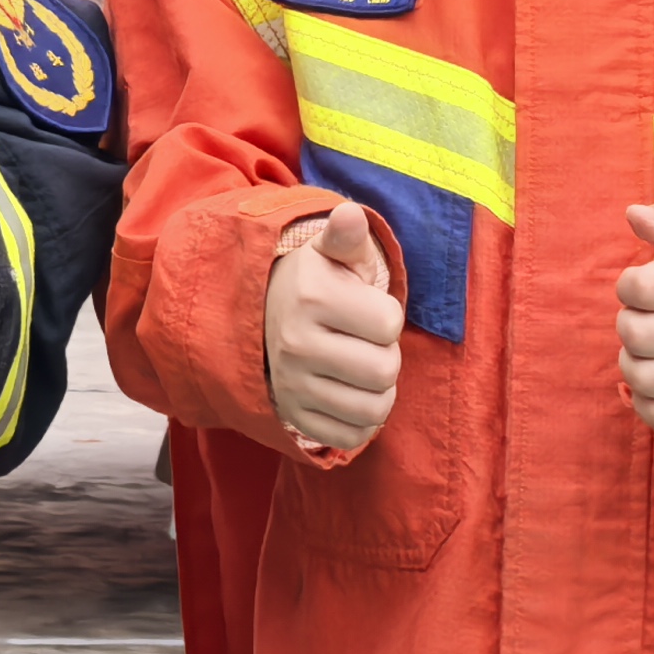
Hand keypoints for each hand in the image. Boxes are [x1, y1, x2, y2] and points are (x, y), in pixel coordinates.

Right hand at [263, 198, 402, 450]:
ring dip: (379, 391)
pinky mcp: (294, 418)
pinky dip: (362, 422)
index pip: (389, 324)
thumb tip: (351, 216)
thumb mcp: (330, 253)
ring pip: (373, 410)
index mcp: (311, 298)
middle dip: (386, 356)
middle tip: (366, 342)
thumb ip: (347, 235)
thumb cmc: (315, 282)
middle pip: (384, 371)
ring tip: (362, 368)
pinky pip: (352, 437)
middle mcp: (296, 344)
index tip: (364, 308)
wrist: (264, 317)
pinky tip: (351, 394)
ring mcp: (292, 386)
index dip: (387, 317)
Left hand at [618, 201, 653, 437]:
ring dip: (631, 361)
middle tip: (646, 318)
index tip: (644, 287)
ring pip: (642, 378)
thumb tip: (633, 214)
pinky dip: (645, 401)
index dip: (628, 285)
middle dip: (628, 322)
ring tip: (648, 348)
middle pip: (636, 335)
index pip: (640, 287)